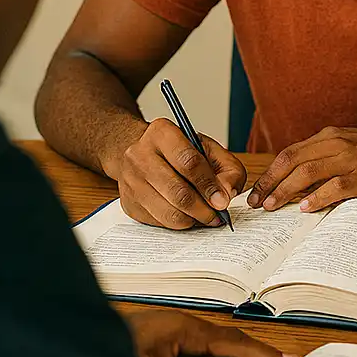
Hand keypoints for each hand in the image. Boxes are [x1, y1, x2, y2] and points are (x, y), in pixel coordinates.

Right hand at [107, 118, 247, 229]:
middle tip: (218, 215)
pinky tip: (189, 216)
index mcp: (162, 133)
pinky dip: (179, 223)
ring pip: (168, 211)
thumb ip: (228, 169)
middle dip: (203, 208)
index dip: (209, 185)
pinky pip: (158, 221)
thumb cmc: (181, 152)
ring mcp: (130, 180)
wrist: (144, 154)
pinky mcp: (128, 202)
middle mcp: (140, 155)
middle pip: (177, 191)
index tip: (222, 200)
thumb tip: (226, 194)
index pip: (189, 162)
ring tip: (207, 217)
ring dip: (193, 219)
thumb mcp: (211, 150)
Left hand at [124, 310, 297, 356]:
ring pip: (214, 350)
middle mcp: (182, 327)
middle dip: (259, 354)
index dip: (261, 354)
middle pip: (229, 341)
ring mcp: (173, 336)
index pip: (232, 341)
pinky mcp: (163, 347)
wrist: (72, 343)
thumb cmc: (108, 354)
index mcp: (184, 326)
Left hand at [247, 127, 356, 212]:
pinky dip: (316, 198)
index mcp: (334, 136)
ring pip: (307, 173)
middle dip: (269, 183)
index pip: (290, 153)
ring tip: (272, 207)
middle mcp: (339, 144)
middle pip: (292, 161)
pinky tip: (305, 208)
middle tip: (255, 203)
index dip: (269, 173)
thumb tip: (301, 182)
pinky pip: (334, 187)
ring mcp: (352, 159)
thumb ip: (330, 157)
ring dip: (285, 191)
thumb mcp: (356, 146)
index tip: (257, 191)